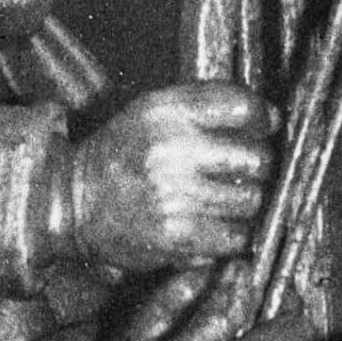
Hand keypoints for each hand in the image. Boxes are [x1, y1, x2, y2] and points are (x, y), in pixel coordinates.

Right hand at [64, 86, 275, 272]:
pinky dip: (232, 234)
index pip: (244, 108)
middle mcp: (170, 150)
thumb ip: (205, 104)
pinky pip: (236, 236)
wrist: (71, 203)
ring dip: (243, 202)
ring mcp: (174, 195)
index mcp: (166, 111)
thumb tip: (271, 118)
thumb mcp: (152, 111)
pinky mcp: (177, 235)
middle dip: (256, 166)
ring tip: (220, 199)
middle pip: (256, 158)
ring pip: (250, 200)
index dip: (263, 119)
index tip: (261, 129)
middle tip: (241, 170)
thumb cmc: (121, 155)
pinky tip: (213, 225)